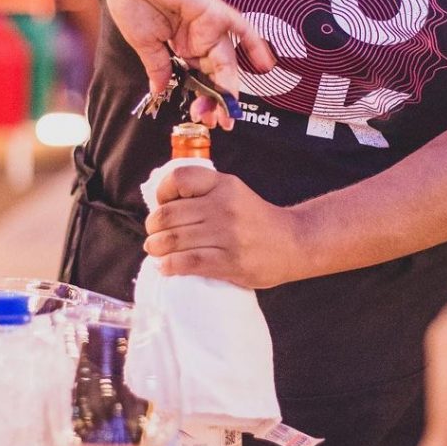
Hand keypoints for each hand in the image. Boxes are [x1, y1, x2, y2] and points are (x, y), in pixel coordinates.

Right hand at [102, 0, 274, 128]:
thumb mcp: (144, 43)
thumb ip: (157, 66)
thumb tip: (159, 91)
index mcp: (181, 45)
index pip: (197, 78)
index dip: (202, 99)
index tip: (203, 121)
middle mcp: (197, 36)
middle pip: (214, 73)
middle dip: (217, 100)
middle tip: (220, 124)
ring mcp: (206, 24)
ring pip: (226, 60)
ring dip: (228, 86)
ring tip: (230, 112)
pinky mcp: (212, 10)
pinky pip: (240, 27)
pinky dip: (254, 43)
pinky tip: (266, 65)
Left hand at [143, 165, 299, 287]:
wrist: (293, 242)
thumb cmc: (257, 219)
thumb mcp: (234, 192)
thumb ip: (205, 192)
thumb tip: (164, 205)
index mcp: (223, 185)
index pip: (180, 178)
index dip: (162, 192)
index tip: (161, 204)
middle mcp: (224, 206)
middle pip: (170, 214)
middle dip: (153, 227)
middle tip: (153, 234)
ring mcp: (227, 235)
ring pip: (174, 240)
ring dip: (156, 248)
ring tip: (156, 250)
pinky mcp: (229, 261)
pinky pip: (188, 262)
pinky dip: (170, 266)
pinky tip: (166, 267)